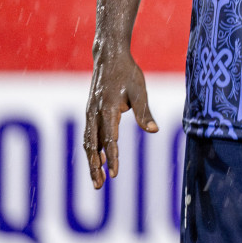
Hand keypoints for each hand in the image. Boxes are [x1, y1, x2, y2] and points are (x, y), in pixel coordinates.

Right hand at [84, 49, 157, 189]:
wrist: (109, 57)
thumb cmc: (127, 73)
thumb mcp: (140, 90)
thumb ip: (144, 112)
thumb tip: (154, 131)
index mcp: (108, 109)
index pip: (110, 138)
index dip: (113, 157)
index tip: (114, 174)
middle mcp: (94, 113)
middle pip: (93, 145)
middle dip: (95, 167)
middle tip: (99, 185)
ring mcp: (90, 113)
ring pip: (88, 142)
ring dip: (91, 162)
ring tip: (96, 180)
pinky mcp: (89, 113)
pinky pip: (88, 135)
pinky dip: (91, 150)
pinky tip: (97, 160)